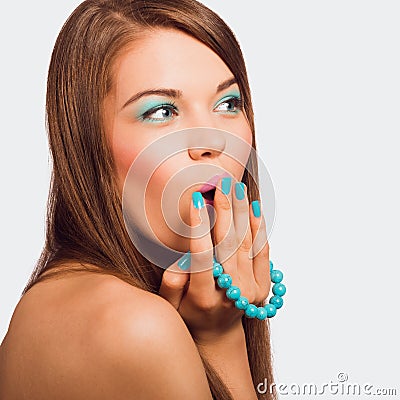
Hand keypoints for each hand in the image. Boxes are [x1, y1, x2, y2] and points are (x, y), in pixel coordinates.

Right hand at [158, 177, 269, 343]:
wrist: (218, 336)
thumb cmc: (189, 315)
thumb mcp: (170, 307)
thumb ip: (171, 284)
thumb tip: (182, 262)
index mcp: (202, 298)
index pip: (202, 257)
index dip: (200, 227)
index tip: (198, 201)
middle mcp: (230, 293)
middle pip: (228, 244)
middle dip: (225, 210)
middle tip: (222, 184)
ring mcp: (250, 290)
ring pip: (246, 243)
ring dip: (242, 213)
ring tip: (237, 189)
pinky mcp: (263, 286)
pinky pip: (262, 251)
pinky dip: (259, 228)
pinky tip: (254, 209)